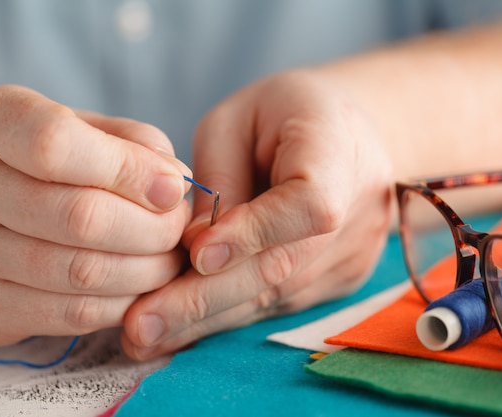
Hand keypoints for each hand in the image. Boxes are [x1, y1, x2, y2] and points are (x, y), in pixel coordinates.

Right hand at [0, 85, 191, 344]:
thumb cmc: (24, 163)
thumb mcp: (71, 126)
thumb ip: (127, 141)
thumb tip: (175, 180)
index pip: (56, 145)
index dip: (129, 169)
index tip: (172, 186)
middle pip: (80, 218)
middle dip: (153, 228)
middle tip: (178, 227)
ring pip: (81, 273)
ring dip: (146, 271)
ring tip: (168, 258)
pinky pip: (70, 316)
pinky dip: (122, 303)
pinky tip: (138, 287)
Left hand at [121, 69, 393, 359]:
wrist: (343, 132)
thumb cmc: (281, 114)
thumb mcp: (236, 121)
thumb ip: (221, 180)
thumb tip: (195, 251)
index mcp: (338, 147)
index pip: (307, 202)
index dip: (254, 232)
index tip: (196, 255)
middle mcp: (359, 209)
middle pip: (283, 266)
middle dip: (205, 299)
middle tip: (142, 324)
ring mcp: (354, 252)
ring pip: (275, 296)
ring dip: (208, 320)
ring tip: (146, 335)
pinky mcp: (339, 278)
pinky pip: (278, 303)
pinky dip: (227, 316)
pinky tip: (182, 329)